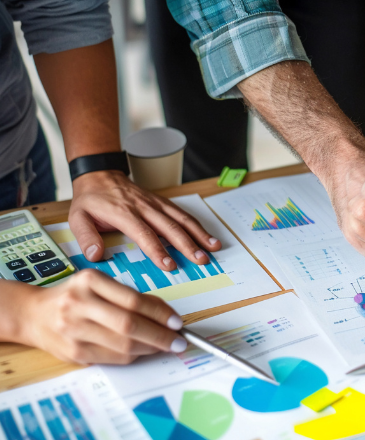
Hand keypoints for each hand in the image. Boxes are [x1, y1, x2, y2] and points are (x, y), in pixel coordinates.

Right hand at [18, 269, 186, 363]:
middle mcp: (79, 304)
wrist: (32, 314)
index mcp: (89, 281)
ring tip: (165, 346)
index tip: (177, 322)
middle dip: (160, 335)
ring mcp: (73, 330)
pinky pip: (112, 357)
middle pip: (129, 324)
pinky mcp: (73, 352)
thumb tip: (166, 314)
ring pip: (122, 344)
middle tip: (178, 341)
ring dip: (150, 348)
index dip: (160, 313)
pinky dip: (133, 356)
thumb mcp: (98, 285)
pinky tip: (144, 351)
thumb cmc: (74, 296)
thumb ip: (129, 296)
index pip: (133, 300)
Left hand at [70, 170, 220, 270]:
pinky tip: (208, 236)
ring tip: (213, 248)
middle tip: (201, 260)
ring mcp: (156, 204)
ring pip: (182, 219)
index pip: (144, 234)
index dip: (158, 250)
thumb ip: (86, 238)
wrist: (100, 174)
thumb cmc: (91, 199)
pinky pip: (182, 214)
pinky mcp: (162, 202)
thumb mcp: (77, 218)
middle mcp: (144, 207)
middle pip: (170, 227)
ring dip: (199, 234)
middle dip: (188, 244)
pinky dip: (198, 225)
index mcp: (124, 213)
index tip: (169, 265)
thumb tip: (95, 256)